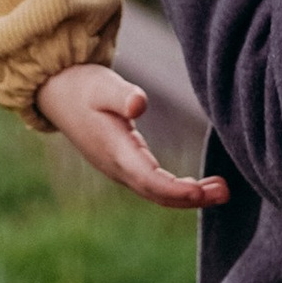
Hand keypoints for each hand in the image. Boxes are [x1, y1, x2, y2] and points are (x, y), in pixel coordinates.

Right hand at [38, 60, 228, 210]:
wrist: (56, 94)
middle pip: (158, 193)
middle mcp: (118, 167)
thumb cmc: (82, 86)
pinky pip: (154, 185)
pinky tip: (197, 186)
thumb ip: (122, 94)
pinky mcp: (124, 164)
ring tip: (220, 190)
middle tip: (225, 192)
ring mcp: (120, 169)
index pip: (150, 180)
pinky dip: (177, 189)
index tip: (201, 191)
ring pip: (157, 192)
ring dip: (189, 195)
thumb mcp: (102, 84)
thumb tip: (140, 103)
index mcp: (115, 151)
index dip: (176, 189)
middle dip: (192, 197)